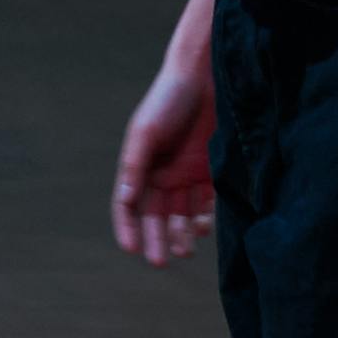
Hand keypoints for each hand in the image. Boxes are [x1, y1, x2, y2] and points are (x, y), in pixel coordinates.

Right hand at [110, 40, 217, 266]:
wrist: (208, 76)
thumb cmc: (169, 99)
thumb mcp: (146, 132)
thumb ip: (135, 165)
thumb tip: (124, 200)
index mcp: (141, 165)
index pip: (129, 204)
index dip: (128, 227)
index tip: (132, 249)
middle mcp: (163, 173)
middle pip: (157, 215)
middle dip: (157, 239)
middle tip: (160, 262)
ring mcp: (188, 174)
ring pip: (182, 214)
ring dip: (181, 234)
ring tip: (184, 249)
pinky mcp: (213, 171)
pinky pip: (207, 203)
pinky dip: (204, 218)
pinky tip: (201, 228)